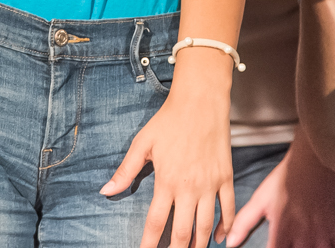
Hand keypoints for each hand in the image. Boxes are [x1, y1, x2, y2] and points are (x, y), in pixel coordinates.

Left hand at [103, 48, 235, 247]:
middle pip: (182, 232)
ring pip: (206, 225)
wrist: (200, 101)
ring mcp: (210, 184)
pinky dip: (226, 227)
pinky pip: (228, 208)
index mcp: (167, 181)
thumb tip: (105, 191)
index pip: (156, 223)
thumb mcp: (142, 143)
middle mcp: (189, 188)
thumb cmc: (168, 120)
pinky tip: (220, 238)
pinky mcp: (226, 177)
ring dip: (199, 245)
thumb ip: (125, 170)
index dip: (148, 244)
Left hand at [225, 138, 334, 247]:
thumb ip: (243, 222)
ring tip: (306, 246)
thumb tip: (228, 241)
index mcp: (281, 230)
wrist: (311, 161)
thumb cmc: (284, 179)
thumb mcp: (259, 199)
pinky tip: (327, 246)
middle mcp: (302, 235)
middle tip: (290, 245)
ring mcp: (320, 232)